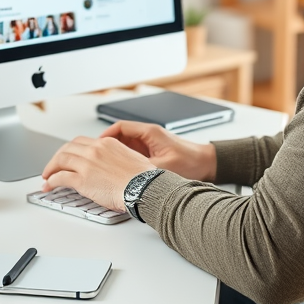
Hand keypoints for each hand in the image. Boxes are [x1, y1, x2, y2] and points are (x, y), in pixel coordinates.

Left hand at [41, 136, 152, 212]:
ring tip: (47, 176)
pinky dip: (52, 181)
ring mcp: (87, 164)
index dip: (70, 149)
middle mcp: (94, 150)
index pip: (80, 141)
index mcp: (107, 143)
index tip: (67, 156)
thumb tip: (112, 164)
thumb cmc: (143, 177)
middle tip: (53, 166)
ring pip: (60, 160)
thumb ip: (117, 156)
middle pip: (67, 148)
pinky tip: (49, 185)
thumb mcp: (131, 157)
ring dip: (50, 168)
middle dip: (57, 157)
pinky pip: (60, 178)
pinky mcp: (82, 180)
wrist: (144, 187)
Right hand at [99, 121, 216, 181]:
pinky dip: (124, 159)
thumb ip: (145, 169)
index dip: (105, 135)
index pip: (120, 127)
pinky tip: (119, 170)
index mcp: (150, 133)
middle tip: (96, 156)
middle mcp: (148, 135)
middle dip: (106, 145)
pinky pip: (132, 153)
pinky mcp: (152, 152)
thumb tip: (128, 176)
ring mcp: (149, 143)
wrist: (207, 163)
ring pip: (125, 145)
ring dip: (114, 153)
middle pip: (119, 135)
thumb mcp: (164, 167)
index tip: (96, 144)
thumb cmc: (191, 162)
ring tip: (104, 165)